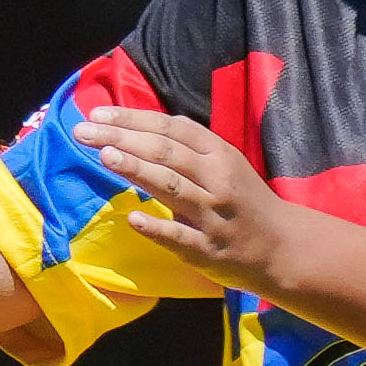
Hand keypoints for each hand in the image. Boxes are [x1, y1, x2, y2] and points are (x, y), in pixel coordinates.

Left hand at [79, 106, 315, 290]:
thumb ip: (189, 148)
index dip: (134, 118)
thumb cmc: (244, 201)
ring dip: (136, 170)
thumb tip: (140, 127)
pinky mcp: (209, 250)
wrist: (283, 247)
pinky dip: (156, 227)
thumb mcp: (225, 164)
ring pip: (172, 187)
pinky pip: (180, 237)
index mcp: (220, 154)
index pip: (172, 129)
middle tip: (83, 132)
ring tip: (103, 156)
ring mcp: (213, 216)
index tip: (98, 115)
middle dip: (122, 138)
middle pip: (166, 153)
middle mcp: (218, 179)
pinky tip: (132, 218)